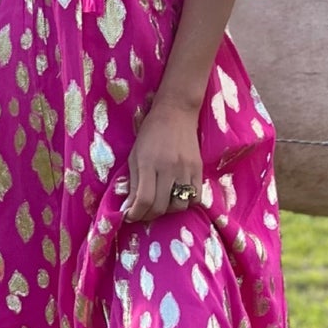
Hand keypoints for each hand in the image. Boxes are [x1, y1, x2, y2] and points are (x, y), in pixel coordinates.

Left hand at [123, 99, 202, 221]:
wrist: (176, 112)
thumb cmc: (150, 134)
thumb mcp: (134, 156)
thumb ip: (132, 183)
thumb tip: (128, 208)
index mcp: (148, 163)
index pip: (144, 199)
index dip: (135, 214)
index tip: (130, 215)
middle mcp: (168, 168)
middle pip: (161, 207)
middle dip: (148, 216)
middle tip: (142, 213)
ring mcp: (186, 169)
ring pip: (179, 206)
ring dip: (167, 211)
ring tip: (160, 204)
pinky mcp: (199, 169)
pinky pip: (196, 198)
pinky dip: (185, 203)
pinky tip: (176, 197)